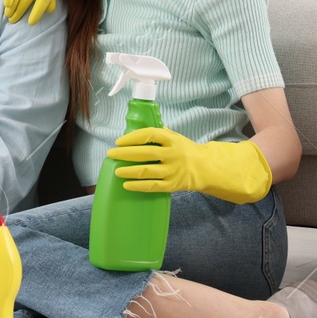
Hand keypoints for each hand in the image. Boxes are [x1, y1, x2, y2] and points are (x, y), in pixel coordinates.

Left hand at [107, 127, 271, 204]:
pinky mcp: (172, 185)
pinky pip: (152, 186)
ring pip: (147, 171)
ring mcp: (172, 170)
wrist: (205, 168)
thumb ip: (158, 134)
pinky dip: (138, 186)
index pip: (149, 135)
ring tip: (116, 170)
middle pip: (145, 153)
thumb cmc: (185, 150)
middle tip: (111, 154)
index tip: (119, 141)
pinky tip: (126, 184)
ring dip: (129, 171)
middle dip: (125, 154)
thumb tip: (135, 131)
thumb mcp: (175, 137)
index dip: (132, 138)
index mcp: (171, 140)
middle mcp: (172, 154)